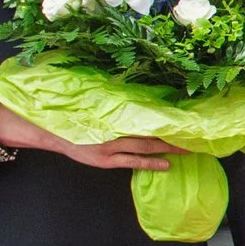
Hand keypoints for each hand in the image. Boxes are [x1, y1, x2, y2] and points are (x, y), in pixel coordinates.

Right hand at [0, 103, 180, 172]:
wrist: (47, 129)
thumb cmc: (71, 111)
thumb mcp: (92, 99)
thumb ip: (114, 97)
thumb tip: (134, 80)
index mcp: (111, 111)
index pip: (145, 112)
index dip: (166, 114)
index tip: (185, 113)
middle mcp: (112, 130)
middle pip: (150, 131)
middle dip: (173, 133)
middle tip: (196, 132)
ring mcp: (109, 148)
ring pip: (145, 147)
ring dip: (168, 148)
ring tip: (190, 149)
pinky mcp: (105, 161)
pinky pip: (132, 162)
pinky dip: (150, 163)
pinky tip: (167, 165)